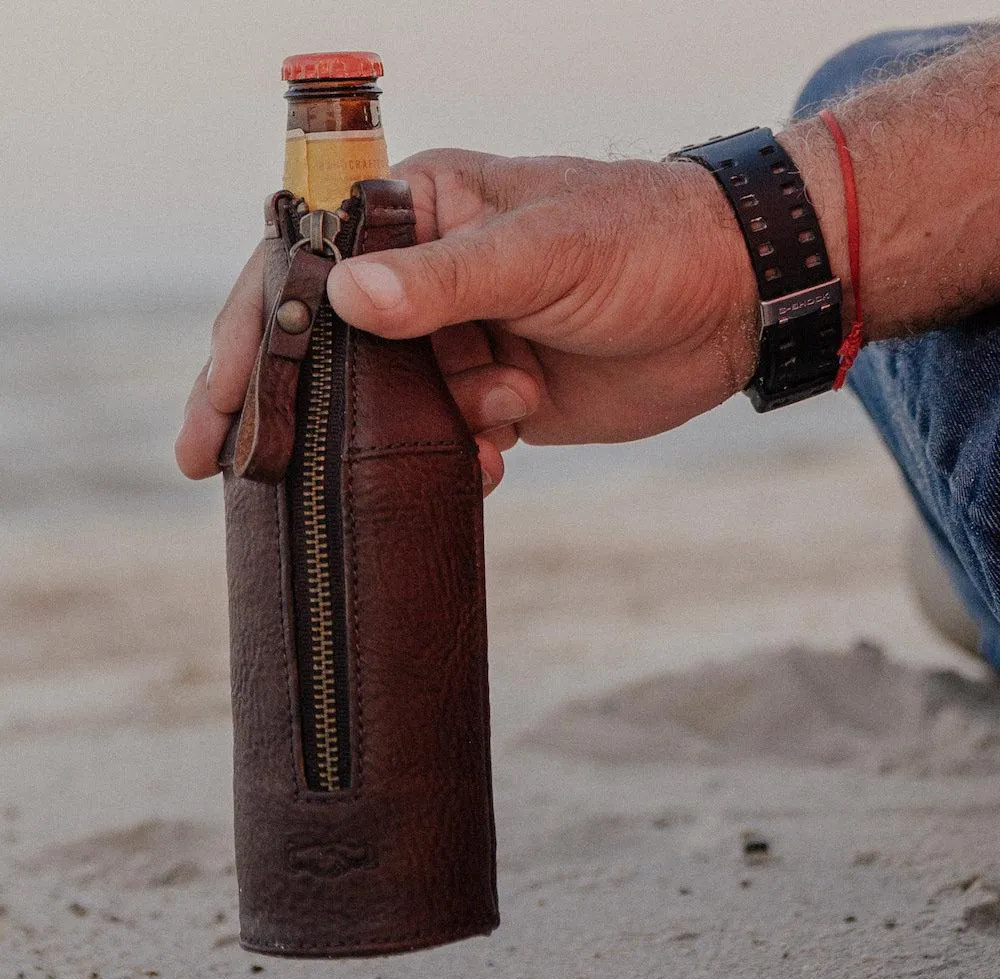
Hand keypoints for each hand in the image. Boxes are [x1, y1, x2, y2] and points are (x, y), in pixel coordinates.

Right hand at [176, 150, 758, 491]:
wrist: (732, 302)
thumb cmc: (644, 244)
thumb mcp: (544, 250)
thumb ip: (444, 280)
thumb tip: (346, 298)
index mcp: (419, 214)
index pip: (306, 271)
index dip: (251, 338)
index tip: (216, 408)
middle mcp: (428, 278)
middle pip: (332, 349)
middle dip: (297, 409)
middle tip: (234, 471)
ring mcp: (460, 341)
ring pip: (392, 405)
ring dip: (421, 432)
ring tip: (498, 421)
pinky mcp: (496, 394)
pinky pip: (447, 437)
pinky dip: (464, 457)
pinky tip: (498, 460)